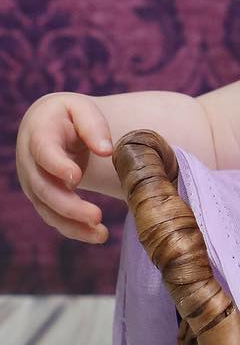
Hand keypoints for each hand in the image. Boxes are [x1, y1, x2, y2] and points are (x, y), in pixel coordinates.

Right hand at [16, 93, 113, 242]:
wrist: (48, 125)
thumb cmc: (69, 116)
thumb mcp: (81, 109)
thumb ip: (93, 126)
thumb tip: (106, 150)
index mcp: (39, 135)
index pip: (43, 152)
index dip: (57, 166)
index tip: (76, 177)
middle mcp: (30, 163)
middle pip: (44, 188)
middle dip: (69, 205)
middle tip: (96, 215)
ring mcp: (33, 183)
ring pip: (48, 209)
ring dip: (72, 224)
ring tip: (101, 234)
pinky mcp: (42, 198)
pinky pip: (55, 217)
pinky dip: (74, 229)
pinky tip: (97, 235)